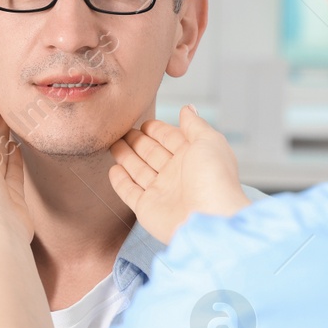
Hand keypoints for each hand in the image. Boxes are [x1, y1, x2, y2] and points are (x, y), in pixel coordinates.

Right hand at [109, 104, 250, 244]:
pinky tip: (114, 169)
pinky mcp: (147, 208)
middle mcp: (177, 174)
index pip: (171, 139)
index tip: (144, 121)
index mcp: (193, 157)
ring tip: (113, 143)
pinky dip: (120, 181)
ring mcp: (161, 192)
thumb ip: (195, 125)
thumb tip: (188, 108)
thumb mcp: (209, 142)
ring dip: (126, 156)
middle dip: (138, 141)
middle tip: (122, 130)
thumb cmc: (213, 179)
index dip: (158, 130)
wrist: (208, 219)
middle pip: (152, 153)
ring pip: (139, 170)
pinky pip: (129, 192)